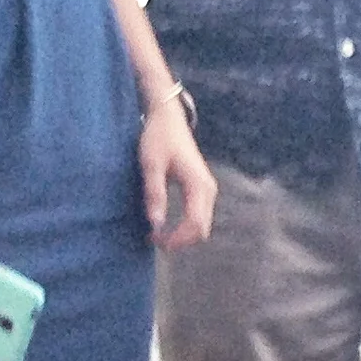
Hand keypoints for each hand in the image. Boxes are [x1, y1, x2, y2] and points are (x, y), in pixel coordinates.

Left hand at [139, 102, 216, 249]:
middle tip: (155, 242)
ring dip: (183, 235)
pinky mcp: (202, 190)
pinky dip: (185, 226)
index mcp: (199, 186)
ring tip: (159, 235)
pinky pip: (198, 216)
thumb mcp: (151, 165)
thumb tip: (156, 224)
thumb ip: (154, 194)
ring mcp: (208, 191)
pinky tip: (168, 225)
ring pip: (202, 225)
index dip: (177, 238)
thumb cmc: (158, 138)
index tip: (155, 240)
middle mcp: (209, 191)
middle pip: (202, 229)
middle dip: (181, 241)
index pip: (195, 224)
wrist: (168, 119)